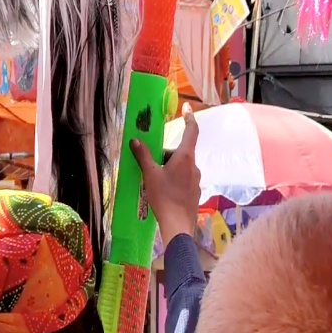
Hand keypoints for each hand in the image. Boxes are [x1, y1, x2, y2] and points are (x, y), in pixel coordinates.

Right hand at [131, 103, 200, 243]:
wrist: (178, 225)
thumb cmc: (164, 198)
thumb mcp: (150, 175)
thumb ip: (143, 156)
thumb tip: (135, 140)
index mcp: (185, 158)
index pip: (191, 131)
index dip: (189, 117)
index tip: (187, 107)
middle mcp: (194, 166)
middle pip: (180, 153)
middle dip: (165, 156)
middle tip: (150, 167)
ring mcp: (196, 180)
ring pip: (181, 168)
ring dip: (168, 169)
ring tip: (154, 183)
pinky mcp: (195, 193)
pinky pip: (183, 180)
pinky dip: (174, 181)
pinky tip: (164, 194)